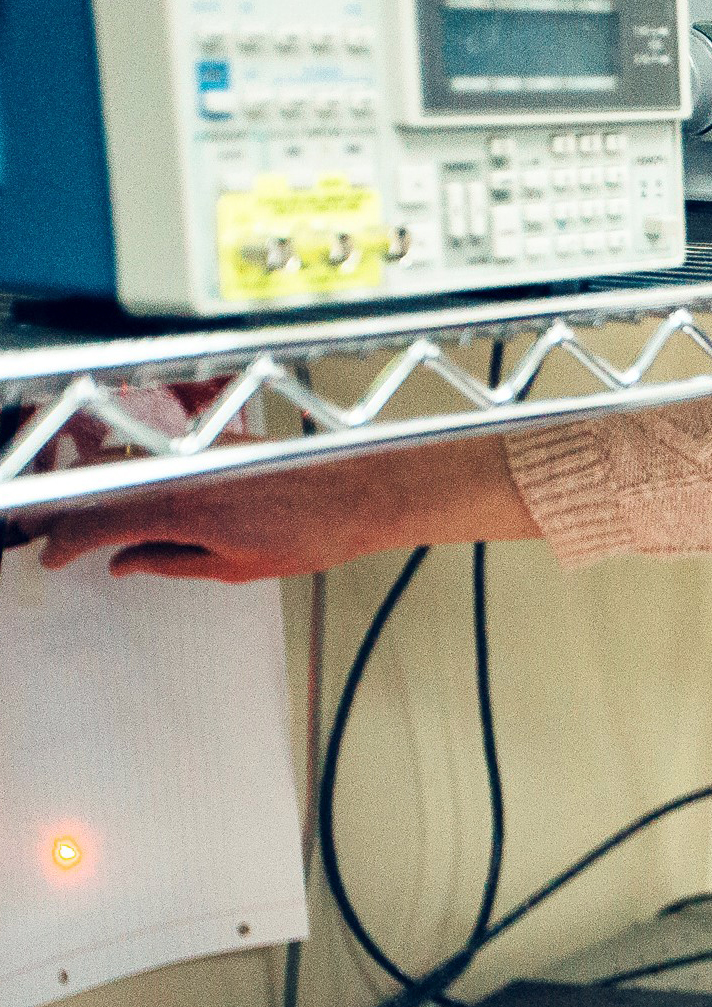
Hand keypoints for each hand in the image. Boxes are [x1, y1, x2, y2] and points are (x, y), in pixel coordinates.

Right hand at [20, 433, 531, 581]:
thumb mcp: (235, 567)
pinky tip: (133, 498)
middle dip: (67, 511)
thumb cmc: (315, 531)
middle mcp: (177, 468)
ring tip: (87, 523)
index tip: (53, 560)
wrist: (363, 490)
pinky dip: (131, 475)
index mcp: (177, 506)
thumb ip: (169, 562)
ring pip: (120, 464)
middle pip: (95, 483)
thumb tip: (125, 565)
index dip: (63, 543)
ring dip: (95, 491)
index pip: (94, 520)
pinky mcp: (213, 439)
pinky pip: (153, 454)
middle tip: (54, 539)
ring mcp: (194, 449)